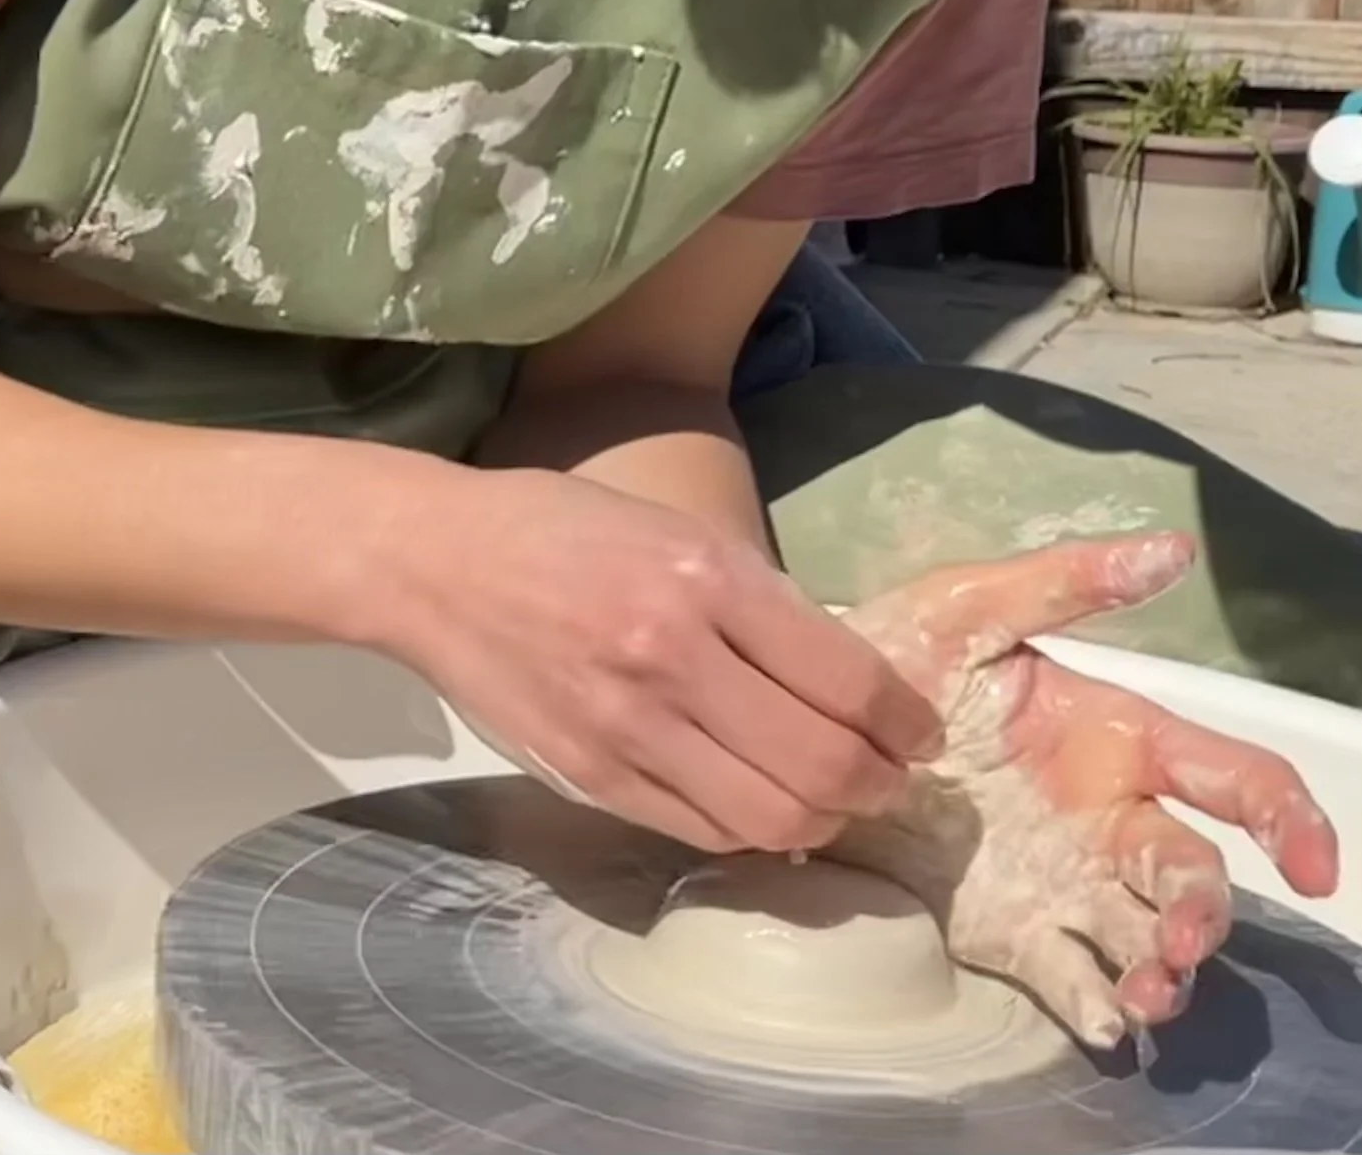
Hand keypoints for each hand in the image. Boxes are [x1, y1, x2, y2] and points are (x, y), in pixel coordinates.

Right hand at [379, 466, 942, 854]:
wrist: (439, 564)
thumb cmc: (568, 529)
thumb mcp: (680, 530)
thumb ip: (761, 603)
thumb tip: (848, 680)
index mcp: (707, 578)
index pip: (845, 678)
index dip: (905, 718)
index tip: (922, 729)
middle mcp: (674, 657)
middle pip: (821, 764)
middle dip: (881, 783)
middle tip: (896, 776)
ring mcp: (628, 728)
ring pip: (769, 818)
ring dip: (826, 820)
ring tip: (838, 801)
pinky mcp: (592, 778)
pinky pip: (702, 832)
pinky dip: (752, 830)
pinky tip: (764, 805)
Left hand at [837, 535, 1339, 1047]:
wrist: (803, 723)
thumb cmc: (898, 652)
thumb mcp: (972, 605)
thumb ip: (1069, 582)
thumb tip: (1175, 548)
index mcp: (1117, 737)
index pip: (1232, 775)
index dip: (1291, 818)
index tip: (1317, 869)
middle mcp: (1109, 818)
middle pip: (1194, 875)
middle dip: (1207, 914)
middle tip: (1180, 941)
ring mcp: (1067, 882)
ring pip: (1150, 939)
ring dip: (1165, 973)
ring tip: (1142, 995)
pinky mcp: (1015, 932)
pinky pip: (1073, 978)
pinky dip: (1098, 1006)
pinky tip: (1099, 1016)